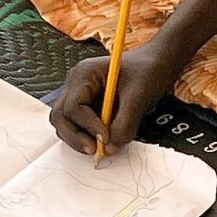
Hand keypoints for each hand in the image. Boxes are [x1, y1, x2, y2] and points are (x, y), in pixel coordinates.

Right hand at [50, 42, 181, 154]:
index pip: (73, 106)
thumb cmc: (147, 72)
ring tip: (101, 147)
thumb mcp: (139, 96)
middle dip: (75, 136)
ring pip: (65, 125)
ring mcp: (79, 97)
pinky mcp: (87, 108)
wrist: (156, 66)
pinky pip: (78, 127)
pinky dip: (87, 137)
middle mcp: (76, 85)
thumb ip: (124, 123)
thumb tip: (109, 149)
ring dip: (79, 139)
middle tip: (95, 150)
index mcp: (84, 74)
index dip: (88, 125)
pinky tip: (104, 141)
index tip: (106, 137)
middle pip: (61, 117)